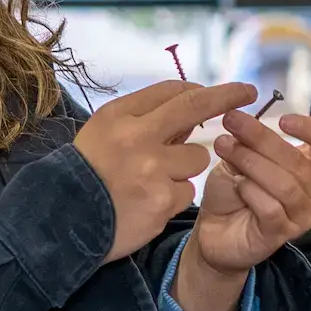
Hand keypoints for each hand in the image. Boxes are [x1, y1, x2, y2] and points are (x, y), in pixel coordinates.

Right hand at [71, 81, 247, 262]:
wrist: (61, 221)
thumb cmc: (86, 172)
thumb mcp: (105, 133)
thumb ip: (144, 119)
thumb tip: (191, 113)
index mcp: (119, 116)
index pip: (173, 92)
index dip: (207, 89)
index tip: (231, 89)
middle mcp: (136, 136)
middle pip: (194, 109)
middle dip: (227, 96)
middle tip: (250, 92)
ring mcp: (151, 170)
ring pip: (196, 159)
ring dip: (184, 168)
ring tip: (153, 181)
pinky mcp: (162, 202)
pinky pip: (187, 192)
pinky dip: (174, 196)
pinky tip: (149, 202)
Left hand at [171, 104, 310, 310]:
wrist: (217, 231)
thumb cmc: (238, 189)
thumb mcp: (243, 157)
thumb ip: (249, 141)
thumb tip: (239, 117)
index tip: (283, 120)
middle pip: (298, 161)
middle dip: (262, 138)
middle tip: (231, 122)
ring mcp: (304, 217)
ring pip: (285, 185)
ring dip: (252, 162)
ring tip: (225, 148)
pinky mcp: (283, 235)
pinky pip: (271, 209)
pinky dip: (251, 192)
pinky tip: (237, 184)